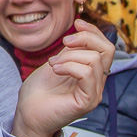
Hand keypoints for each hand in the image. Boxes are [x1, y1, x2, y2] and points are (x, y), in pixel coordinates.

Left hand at [11, 20, 114, 136]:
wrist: (27, 114)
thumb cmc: (39, 91)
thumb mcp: (57, 62)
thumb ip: (72, 51)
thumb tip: (81, 31)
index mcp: (92, 73)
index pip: (106, 46)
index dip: (93, 31)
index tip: (77, 23)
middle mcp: (97, 83)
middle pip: (108, 50)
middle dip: (86, 38)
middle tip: (64, 43)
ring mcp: (94, 93)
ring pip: (95, 60)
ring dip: (69, 56)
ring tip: (54, 64)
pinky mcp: (87, 102)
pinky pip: (87, 74)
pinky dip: (69, 66)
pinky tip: (55, 70)